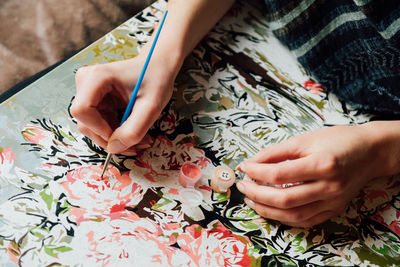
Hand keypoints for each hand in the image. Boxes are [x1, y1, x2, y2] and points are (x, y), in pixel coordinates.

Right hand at [71, 53, 180, 154]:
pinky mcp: (95, 102)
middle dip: (112, 139)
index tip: (122, 137)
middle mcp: (86, 84)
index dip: (100, 129)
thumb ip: (134, 129)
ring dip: (116, 139)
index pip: (82, 111)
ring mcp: (89, 93)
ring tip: (141, 140)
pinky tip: (135, 133)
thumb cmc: (156, 79)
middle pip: (87, 123)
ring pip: (93, 128)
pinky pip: (100, 125)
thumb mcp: (151, 106)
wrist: (158, 67)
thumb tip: (114, 148)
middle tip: (138, 145)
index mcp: (96, 77)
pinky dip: (117, 134)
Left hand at [235, 123, 396, 226]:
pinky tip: (271, 209)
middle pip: (284, 199)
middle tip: (242, 187)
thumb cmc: (338, 140)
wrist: (370, 152)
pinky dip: (285, 218)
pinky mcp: (334, 209)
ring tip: (251, 200)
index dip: (256, 172)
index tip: (244, 168)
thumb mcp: (304, 139)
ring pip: (293, 216)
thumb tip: (250, 163)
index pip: (279, 174)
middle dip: (257, 195)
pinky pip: (305, 221)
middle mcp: (329, 187)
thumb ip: (275, 152)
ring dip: (267, 210)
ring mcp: (333, 201)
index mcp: (322, 164)